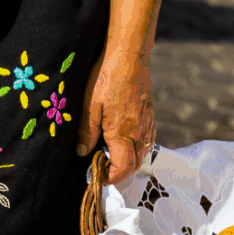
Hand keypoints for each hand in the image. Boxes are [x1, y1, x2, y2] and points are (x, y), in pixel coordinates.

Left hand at [76, 49, 156, 184]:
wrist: (130, 57)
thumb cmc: (107, 78)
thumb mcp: (89, 105)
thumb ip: (87, 132)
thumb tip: (83, 153)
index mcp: (123, 133)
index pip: (123, 168)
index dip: (112, 177)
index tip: (99, 177)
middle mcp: (139, 132)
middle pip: (135, 165)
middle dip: (120, 172)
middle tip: (102, 167)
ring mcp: (147, 125)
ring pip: (142, 154)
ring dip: (129, 161)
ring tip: (111, 154)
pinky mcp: (150, 116)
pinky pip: (147, 141)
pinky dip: (137, 148)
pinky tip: (125, 140)